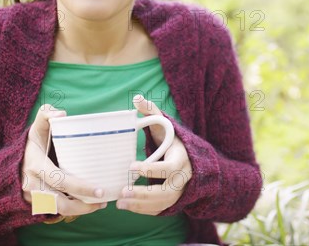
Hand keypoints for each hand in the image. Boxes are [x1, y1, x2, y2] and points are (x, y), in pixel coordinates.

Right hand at [21, 104, 106, 218]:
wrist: (13, 161)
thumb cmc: (32, 143)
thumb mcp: (37, 127)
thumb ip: (46, 114)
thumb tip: (61, 113)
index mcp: (35, 165)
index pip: (59, 180)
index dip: (80, 187)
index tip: (99, 190)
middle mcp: (33, 185)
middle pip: (60, 202)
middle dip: (83, 206)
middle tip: (104, 201)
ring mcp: (33, 197)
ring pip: (59, 210)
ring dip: (80, 210)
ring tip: (100, 204)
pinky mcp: (36, 203)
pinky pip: (56, 211)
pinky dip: (73, 210)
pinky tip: (88, 205)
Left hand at [116, 96, 191, 214]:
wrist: (188, 158)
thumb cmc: (171, 139)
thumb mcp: (164, 125)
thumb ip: (152, 112)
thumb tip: (138, 99)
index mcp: (182, 159)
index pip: (169, 168)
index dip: (151, 169)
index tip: (131, 166)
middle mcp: (183, 178)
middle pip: (166, 191)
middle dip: (144, 193)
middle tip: (122, 191)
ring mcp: (179, 191)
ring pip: (162, 203)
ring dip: (140, 205)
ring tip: (120, 202)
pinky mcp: (173, 200)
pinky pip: (160, 209)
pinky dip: (143, 210)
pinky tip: (127, 206)